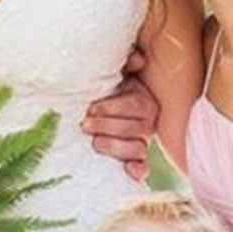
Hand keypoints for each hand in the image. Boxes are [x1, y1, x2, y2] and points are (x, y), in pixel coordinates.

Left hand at [82, 48, 157, 180]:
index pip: (134, 106)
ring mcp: (142, 142)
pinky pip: (142, 167)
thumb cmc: (107, 88)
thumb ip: (126, 62)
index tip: (91, 108)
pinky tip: (129, 171)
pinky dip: (138, 170)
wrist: (99, 105)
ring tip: (96, 143)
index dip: (113, 108)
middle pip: (135, 129)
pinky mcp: (134, 159)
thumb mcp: (115, 72)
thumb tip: (137, 60)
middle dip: (108, 126)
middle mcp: (147, 124)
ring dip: (117, 147)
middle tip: (85, 124)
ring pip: (138, 148)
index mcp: (144, 101)